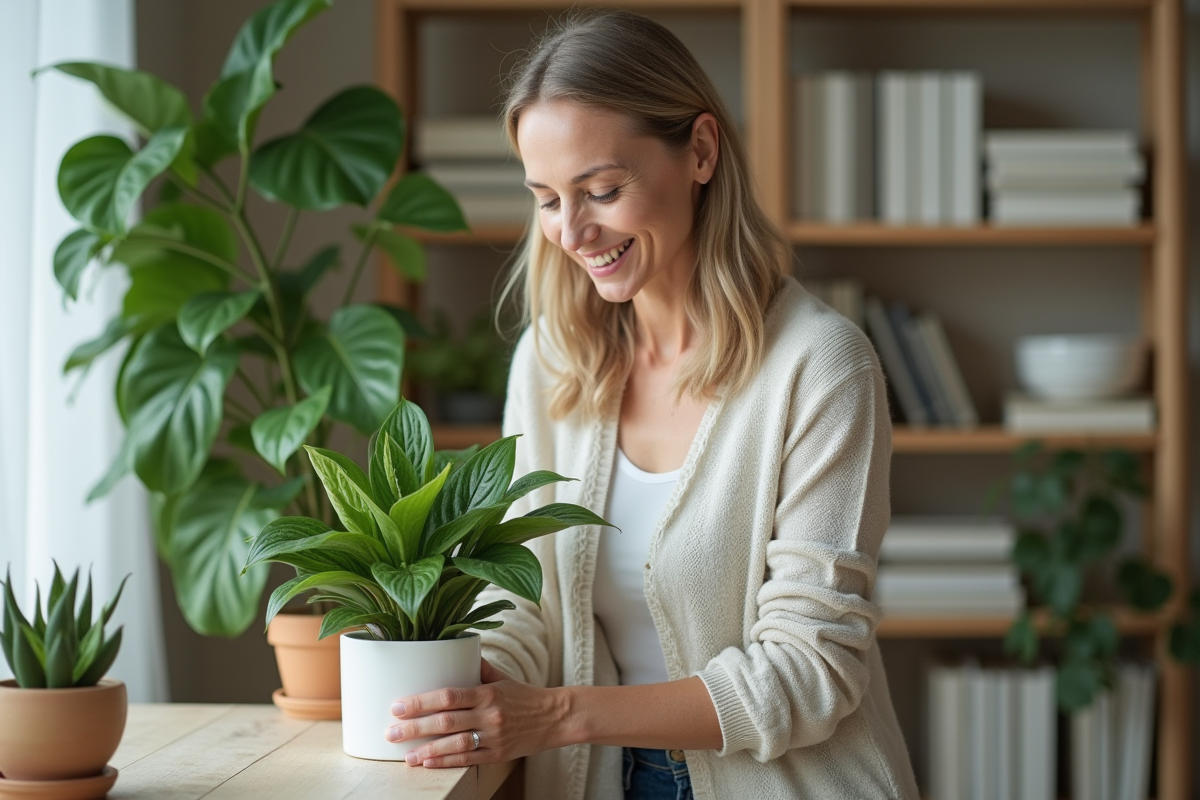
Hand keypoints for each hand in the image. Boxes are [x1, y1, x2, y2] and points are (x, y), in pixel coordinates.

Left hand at [387, 657, 568, 767]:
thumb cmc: (524, 695)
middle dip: (415, 728)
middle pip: (446, 722)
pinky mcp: (497, 755)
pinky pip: (468, 760)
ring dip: (427, 750)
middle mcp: (490, 714)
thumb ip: (476, 667)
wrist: (554, 718)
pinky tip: (427, 763)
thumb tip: (452, 649)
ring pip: (455, 745)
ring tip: (405, 755)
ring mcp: (494, 736)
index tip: (399, 706)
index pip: (450, 696)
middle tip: (391, 732)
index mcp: (488, 692)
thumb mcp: (502, 677)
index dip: (422, 702)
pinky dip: (446, 761)